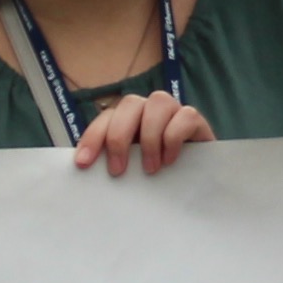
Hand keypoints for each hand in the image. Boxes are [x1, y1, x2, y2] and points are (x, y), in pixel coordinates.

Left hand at [71, 94, 216, 177]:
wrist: (198, 180)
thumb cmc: (159, 176)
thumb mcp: (132, 170)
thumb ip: (115, 163)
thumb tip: (86, 169)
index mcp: (129, 118)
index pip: (106, 118)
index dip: (92, 137)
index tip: (83, 163)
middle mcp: (149, 109)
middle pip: (129, 103)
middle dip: (119, 137)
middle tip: (117, 171)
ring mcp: (174, 110)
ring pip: (158, 102)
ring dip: (150, 137)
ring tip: (150, 169)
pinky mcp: (195, 120)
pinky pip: (185, 115)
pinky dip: (174, 137)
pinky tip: (170, 161)